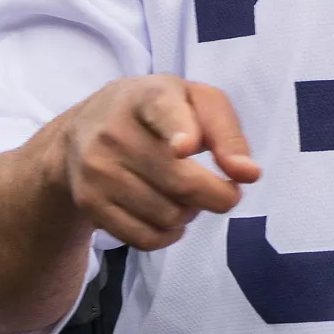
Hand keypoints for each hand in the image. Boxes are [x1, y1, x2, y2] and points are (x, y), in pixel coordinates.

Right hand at [55, 74, 260, 251]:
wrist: (85, 128)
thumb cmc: (159, 110)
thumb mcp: (196, 101)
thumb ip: (226, 132)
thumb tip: (248, 174)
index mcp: (148, 95)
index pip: (163, 111)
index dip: (178, 130)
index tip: (186, 147)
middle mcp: (115, 130)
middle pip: (179, 179)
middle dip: (217, 195)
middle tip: (229, 195)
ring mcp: (97, 169)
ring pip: (165, 214)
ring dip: (191, 213)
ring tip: (189, 196)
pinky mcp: (88, 203)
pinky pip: (143, 238)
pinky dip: (168, 235)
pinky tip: (170, 217)